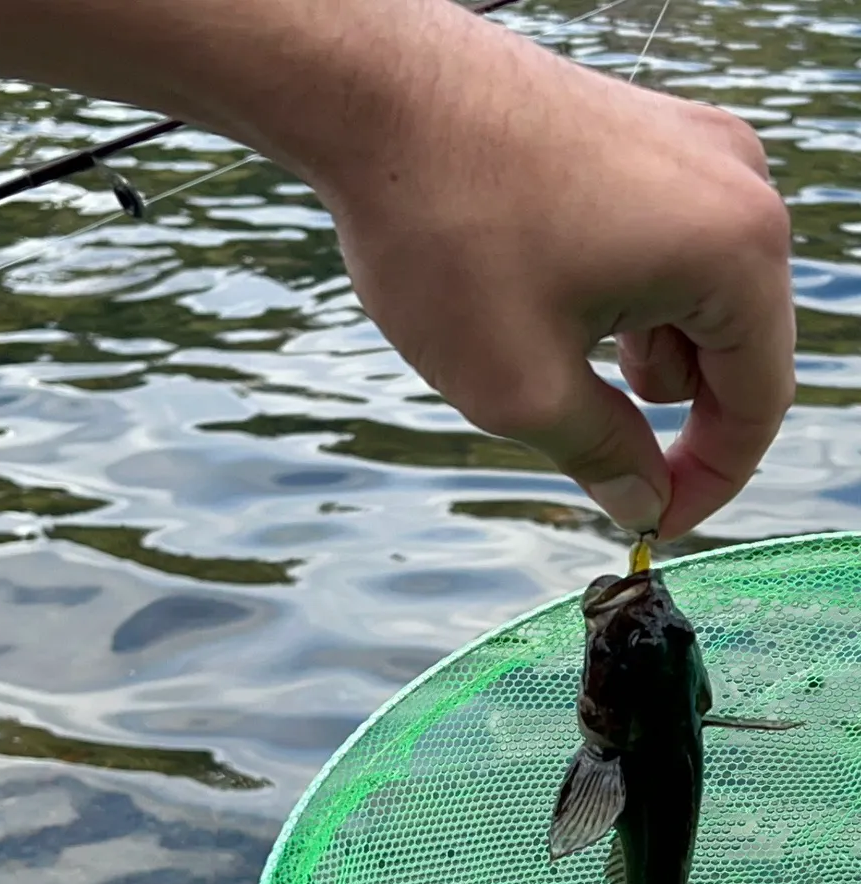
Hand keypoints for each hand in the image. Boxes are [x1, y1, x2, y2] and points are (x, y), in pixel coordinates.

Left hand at [264, 0, 794, 539]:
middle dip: (673, 422)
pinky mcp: (646, 133)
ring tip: (560, 375)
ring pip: (697, 297)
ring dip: (644, 362)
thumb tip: (642, 503)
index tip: (652, 526)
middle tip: (602, 474)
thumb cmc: (448, 243)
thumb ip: (600, 456)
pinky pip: (664, 245)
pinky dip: (625, 303)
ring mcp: (695, 148)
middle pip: (738, 346)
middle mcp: (741, 188)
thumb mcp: (521, 386)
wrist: (380, 101)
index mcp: (736, 252)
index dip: (710, 481)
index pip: (760, 401)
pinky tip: (558, 317)